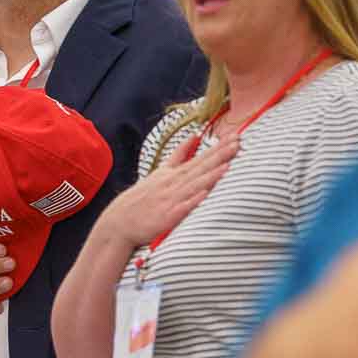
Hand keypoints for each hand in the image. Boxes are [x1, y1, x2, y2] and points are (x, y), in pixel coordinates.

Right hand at [92, 136, 239, 249]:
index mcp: (175, 173)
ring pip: (194, 185)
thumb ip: (179, 154)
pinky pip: (181, 208)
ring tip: (227, 166)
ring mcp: (170, 200)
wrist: (120, 221)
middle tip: (238, 143)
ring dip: (210, 175)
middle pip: (200, 168)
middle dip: (220, 156)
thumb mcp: (161, 171)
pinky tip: (205, 194)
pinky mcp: (166, 217)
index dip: (218, 147)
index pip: (200, 158)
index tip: (235, 136)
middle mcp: (174, 184)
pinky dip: (193, 200)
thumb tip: (195, 136)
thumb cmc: (143, 197)